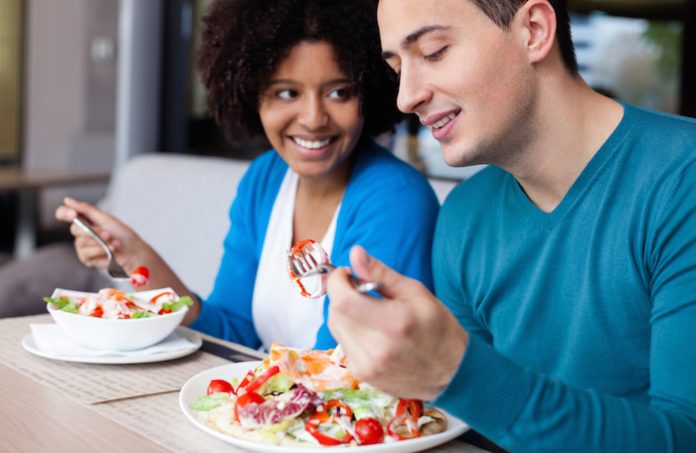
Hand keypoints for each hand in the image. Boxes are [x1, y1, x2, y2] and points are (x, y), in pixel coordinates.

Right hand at [55, 197, 146, 272]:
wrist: (133, 252)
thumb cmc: (122, 234)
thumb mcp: (106, 219)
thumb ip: (86, 209)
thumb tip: (67, 200)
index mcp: (84, 220)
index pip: (63, 213)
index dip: (65, 213)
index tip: (74, 214)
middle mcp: (80, 233)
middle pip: (74, 229)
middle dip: (93, 232)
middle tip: (108, 233)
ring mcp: (82, 246)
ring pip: (81, 243)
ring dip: (100, 243)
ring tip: (114, 243)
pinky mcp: (86, 258)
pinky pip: (86, 254)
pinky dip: (100, 251)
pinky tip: (110, 251)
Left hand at [326, 246, 467, 399]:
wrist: (452, 371)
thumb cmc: (438, 328)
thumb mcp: (415, 292)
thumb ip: (381, 273)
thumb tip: (355, 253)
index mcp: (393, 324)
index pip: (344, 301)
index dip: (337, 281)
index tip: (345, 273)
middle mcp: (377, 349)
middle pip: (336, 312)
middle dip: (341, 294)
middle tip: (359, 288)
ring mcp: (368, 366)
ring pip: (336, 328)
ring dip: (344, 312)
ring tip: (367, 308)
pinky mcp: (363, 375)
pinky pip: (343, 343)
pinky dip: (350, 329)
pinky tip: (370, 328)